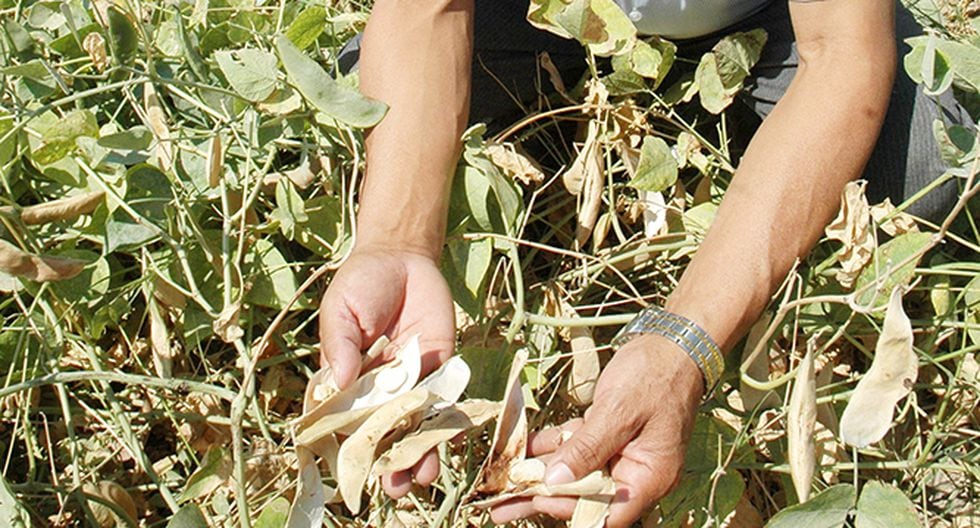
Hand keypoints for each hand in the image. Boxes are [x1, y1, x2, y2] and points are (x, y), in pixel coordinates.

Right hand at [318, 246, 454, 497]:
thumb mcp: (341, 311)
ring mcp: (410, 382)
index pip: (345, 421)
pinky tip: (451, 441)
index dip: (350, 448)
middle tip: (394, 485)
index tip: (355, 471)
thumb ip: (340, 345)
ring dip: (418, 452)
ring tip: (420, 477)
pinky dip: (448, 422)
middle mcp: (378, 389)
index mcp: (346, 381)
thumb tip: (340, 380)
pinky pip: (444, 399)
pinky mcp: (439, 369)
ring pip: (414, 424)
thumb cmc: (361, 285)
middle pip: (382, 432)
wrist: (402, 259)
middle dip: (388, 461)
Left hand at [490, 335, 704, 526]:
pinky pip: (575, 447)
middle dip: (543, 497)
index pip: (607, 512)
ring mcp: (619, 454)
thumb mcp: (619, 411)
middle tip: (501, 505)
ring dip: (539, 474)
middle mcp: (633, 472)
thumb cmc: (655, 375)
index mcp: (648, 477)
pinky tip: (522, 448)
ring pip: (574, 471)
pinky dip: (551, 446)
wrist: (672, 344)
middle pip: (583, 496)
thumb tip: (555, 480)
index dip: (571, 510)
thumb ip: (589, 447)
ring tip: (501, 482)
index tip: (538, 500)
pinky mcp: (607, 436)